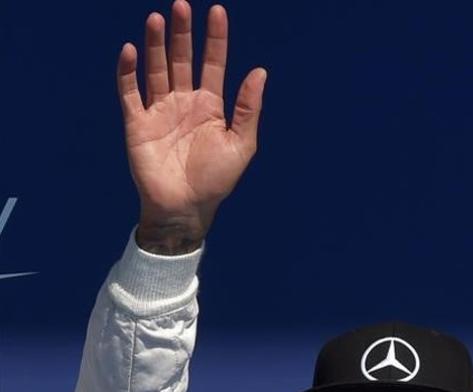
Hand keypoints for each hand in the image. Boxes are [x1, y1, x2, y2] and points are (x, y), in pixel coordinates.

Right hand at [118, 1, 265, 253]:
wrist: (187, 208)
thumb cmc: (217, 179)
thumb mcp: (242, 143)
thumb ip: (249, 107)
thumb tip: (260, 70)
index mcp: (211, 105)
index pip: (213, 63)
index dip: (215, 39)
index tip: (217, 12)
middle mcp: (184, 102)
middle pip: (182, 59)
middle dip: (182, 33)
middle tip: (181, 4)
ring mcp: (159, 110)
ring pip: (157, 69)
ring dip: (155, 44)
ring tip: (157, 18)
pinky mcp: (137, 123)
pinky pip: (130, 93)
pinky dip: (128, 72)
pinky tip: (130, 51)